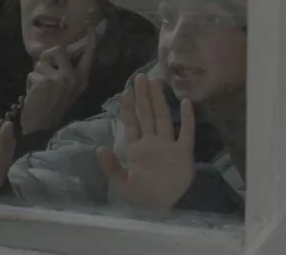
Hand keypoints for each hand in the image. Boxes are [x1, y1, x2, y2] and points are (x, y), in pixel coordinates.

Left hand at [21, 26, 96, 134]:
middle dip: (47, 57)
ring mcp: (60, 79)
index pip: (88, 56)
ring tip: (40, 87)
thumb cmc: (51, 105)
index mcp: (81, 79)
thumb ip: (65, 71)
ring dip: (37, 72)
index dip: (91, 40)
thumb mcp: (66, 88)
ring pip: (42, 60)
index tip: (90, 25)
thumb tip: (57, 51)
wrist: (41, 127)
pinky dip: (30, 81)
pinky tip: (34, 94)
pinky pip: (32, 72)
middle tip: (45, 72)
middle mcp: (73, 78)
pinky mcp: (45, 81)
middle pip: (58, 49)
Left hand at [96, 75, 195, 209]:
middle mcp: (152, 142)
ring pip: (163, 118)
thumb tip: (99, 149)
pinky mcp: (183, 153)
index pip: (132, 122)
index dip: (128, 107)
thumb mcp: (121, 182)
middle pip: (147, 114)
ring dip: (160, 101)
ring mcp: (168, 145)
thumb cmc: (140, 196)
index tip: (126, 90)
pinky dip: (186, 118)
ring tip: (157, 81)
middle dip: (144, 96)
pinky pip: (186, 133)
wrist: (160, 208)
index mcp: (136, 147)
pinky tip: (186, 102)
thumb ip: (111, 166)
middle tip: (141, 76)